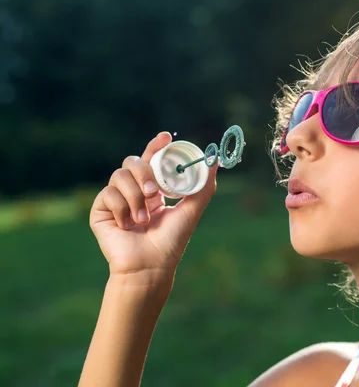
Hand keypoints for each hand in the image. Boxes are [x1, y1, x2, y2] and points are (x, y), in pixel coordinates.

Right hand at [89, 132, 217, 283]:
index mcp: (153, 189)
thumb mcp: (191, 210)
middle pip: (133, 161)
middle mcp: (134, 191)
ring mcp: (116, 200)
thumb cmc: (171, 241)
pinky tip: (128, 225)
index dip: (156, 146)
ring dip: (135, 196)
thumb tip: (215, 161)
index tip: (165, 137)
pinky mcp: (100, 210)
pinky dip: (122, 208)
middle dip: (144, 172)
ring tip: (144, 219)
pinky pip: (108, 193)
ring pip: (119, 175)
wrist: (150, 265)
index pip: (152, 160)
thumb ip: (203, 186)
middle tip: (155, 192)